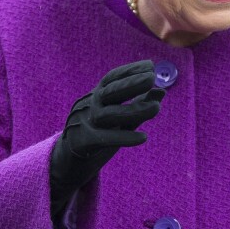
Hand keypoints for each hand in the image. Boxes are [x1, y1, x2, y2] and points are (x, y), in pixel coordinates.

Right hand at [49, 60, 164, 218]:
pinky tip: (143, 138)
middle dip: (131, 83)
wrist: (67, 163)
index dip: (130, 70)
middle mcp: (90, 105)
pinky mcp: (83, 143)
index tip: (150, 65)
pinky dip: (124, 137)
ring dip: (134, 110)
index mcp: (96, 96)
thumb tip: (162, 91)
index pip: (112, 78)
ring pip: (110, 114)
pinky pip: (104, 138)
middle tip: (152, 78)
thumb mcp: (121, 118)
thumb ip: (139, 105)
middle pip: (110, 91)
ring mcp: (85, 123)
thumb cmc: (99, 134)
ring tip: (156, 108)